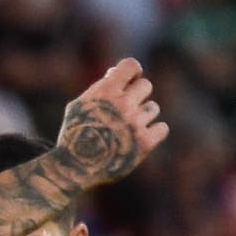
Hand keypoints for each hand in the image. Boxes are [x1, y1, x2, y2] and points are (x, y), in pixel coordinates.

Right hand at [55, 58, 165, 185]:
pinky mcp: (146, 142)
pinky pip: (162, 128)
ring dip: (142, 116)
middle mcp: (123, 104)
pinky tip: (137, 139)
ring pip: (153, 108)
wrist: (73, 169)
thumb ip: (99, 88)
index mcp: (105, 92)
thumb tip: (116, 72)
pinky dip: (152, 133)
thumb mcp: (78, 107)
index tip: (129, 81)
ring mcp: (135, 123)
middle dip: (136, 96)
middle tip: (123, 111)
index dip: (133, 72)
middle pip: (146, 86)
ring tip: (125, 130)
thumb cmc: (74, 136)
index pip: (131, 66)